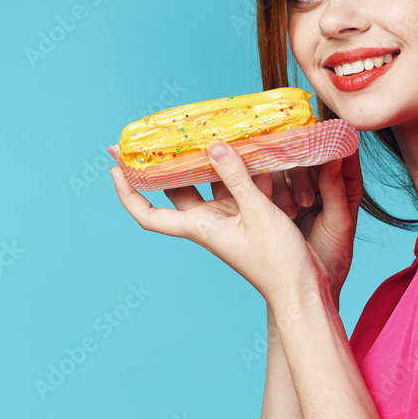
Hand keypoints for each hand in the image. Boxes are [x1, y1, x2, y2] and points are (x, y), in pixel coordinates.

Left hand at [109, 141, 359, 308]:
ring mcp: (231, 217)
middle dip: (169, 163)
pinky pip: (239, 184)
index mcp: (200, 227)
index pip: (149, 214)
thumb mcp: (256, 214)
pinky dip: (240, 167)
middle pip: (179, 187)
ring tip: (205, 130)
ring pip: (211, 181)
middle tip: (162, 135)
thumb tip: (213, 146)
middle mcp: (209, 221)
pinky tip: (249, 146)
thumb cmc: (276, 261)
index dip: (128, 193)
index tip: (115, 168)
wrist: (301, 288)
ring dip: (208, 160)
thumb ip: (235, 178)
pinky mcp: (252, 214)